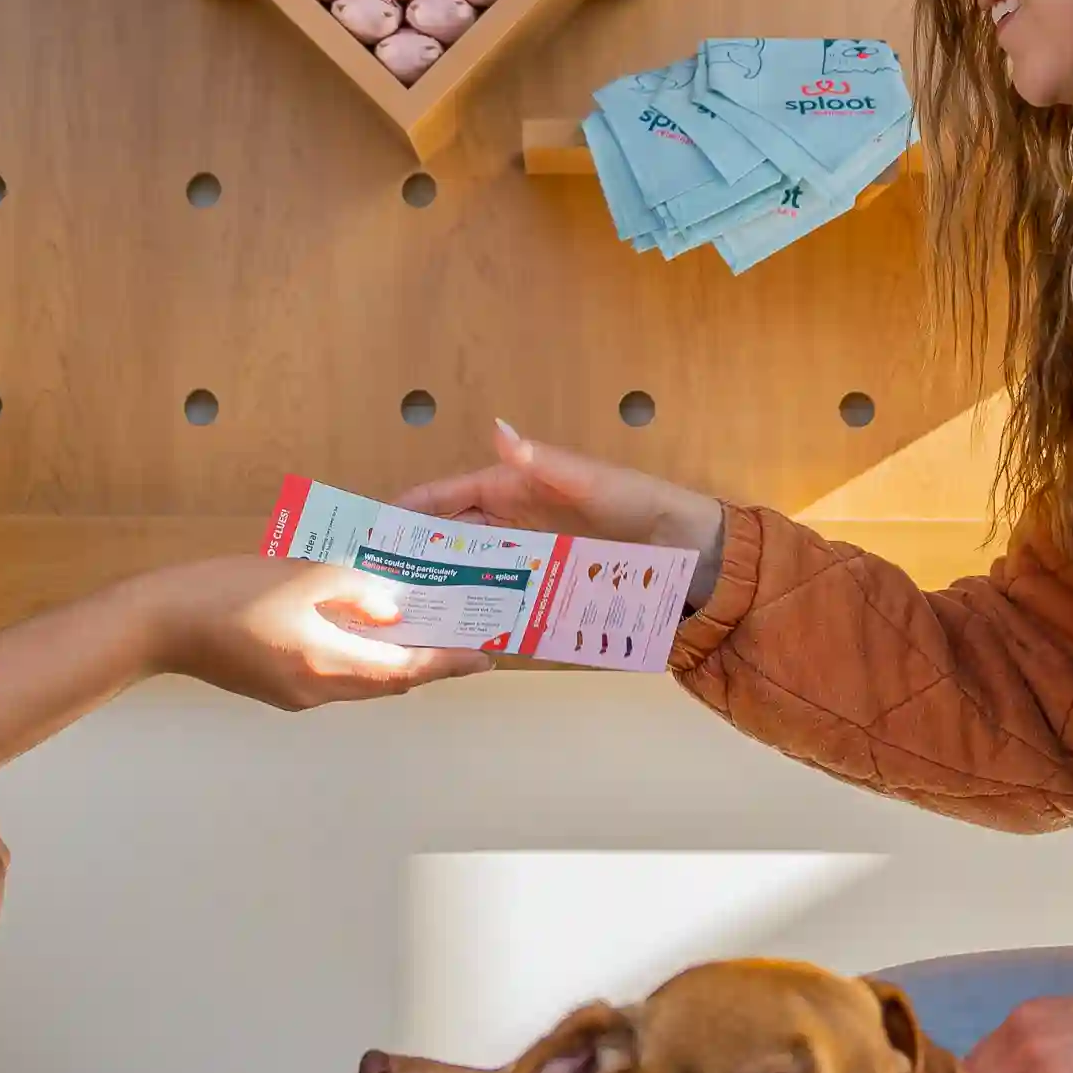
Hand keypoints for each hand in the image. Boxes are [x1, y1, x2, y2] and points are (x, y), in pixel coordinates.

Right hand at [138, 553, 494, 707]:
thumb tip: (393, 605)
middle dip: (428, 660)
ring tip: (423, 628)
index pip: (407, 670)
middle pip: (388, 680)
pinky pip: (333, 673)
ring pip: (361, 679)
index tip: (488, 656)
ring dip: (394, 658)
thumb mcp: (299, 577)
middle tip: (464, 637)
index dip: (450, 662)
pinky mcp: (274, 685)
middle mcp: (316, 691)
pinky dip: (359, 655)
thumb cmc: (223, 594)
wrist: (157, 623)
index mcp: (327, 666)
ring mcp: (293, 694)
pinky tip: (363, 626)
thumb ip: (355, 588)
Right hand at [393, 417, 728, 603]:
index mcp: (518, 490)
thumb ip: (548, 466)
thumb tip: (499, 432)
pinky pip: (503, 608)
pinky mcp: (548, 597)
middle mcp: (517, 527)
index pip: (451, 497)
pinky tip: (455, 639)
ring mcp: (530, 565)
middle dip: (414, 558)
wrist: (699, 563)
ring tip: (401, 619)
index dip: (413, 510)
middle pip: (452, 541)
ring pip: (471, 578)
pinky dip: (478, 620)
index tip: (373, 529)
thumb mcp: (600, 485)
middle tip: (373, 586)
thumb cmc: (650, 510)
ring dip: (440, 594)